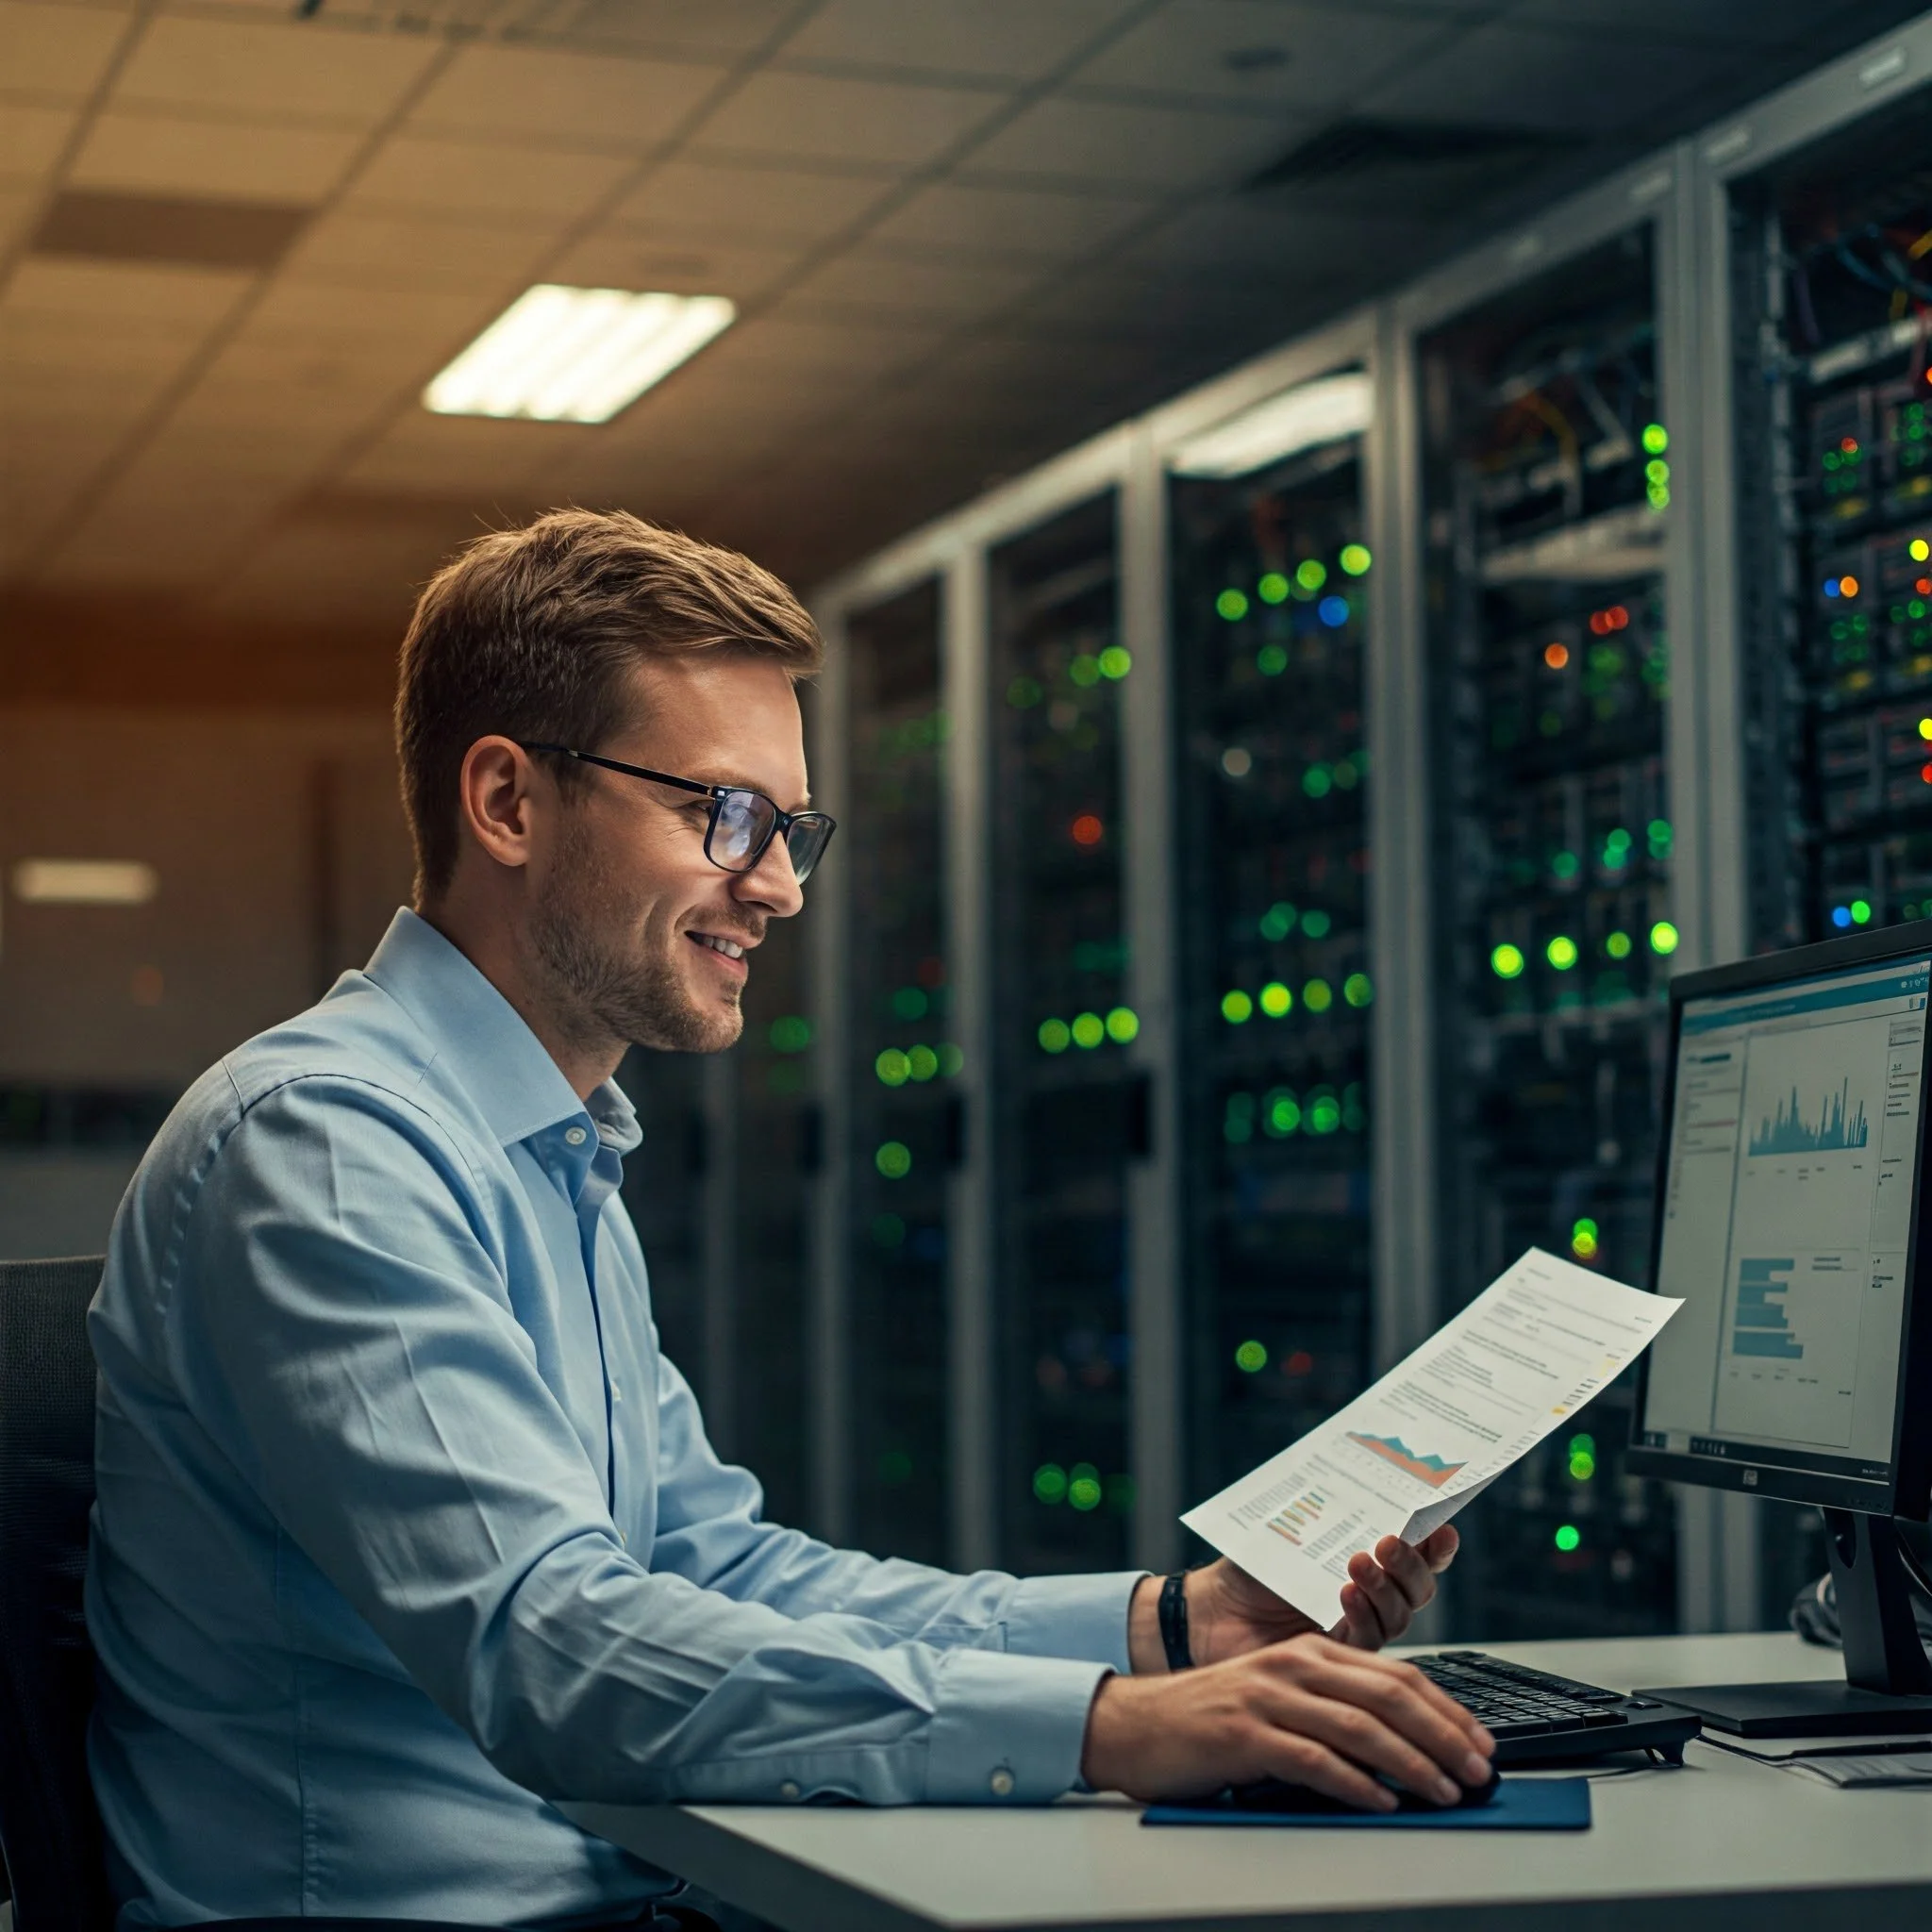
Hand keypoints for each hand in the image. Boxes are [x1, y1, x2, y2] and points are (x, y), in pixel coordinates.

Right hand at [1081, 1631, 1494, 1807]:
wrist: (1134, 1724)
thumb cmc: (1211, 1719)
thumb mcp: (1279, 1697)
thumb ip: (1332, 1707)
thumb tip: (1404, 1744)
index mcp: (1307, 1652)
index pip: (1396, 1674)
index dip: (1446, 1708)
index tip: (1479, 1742)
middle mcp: (1292, 1666)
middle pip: (1387, 1695)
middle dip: (1443, 1734)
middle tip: (1477, 1769)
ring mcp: (1267, 1698)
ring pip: (1358, 1726)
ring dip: (1410, 1763)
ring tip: (1443, 1790)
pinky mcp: (1244, 1734)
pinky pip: (1312, 1758)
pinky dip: (1353, 1782)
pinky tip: (1380, 1802)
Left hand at [1128, 1529, 1458, 1669]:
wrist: (1213, 1610)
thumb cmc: (1253, 1566)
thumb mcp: (1295, 1527)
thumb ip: (1333, 1510)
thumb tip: (1362, 1467)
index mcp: (1369, 1560)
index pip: (1419, 1554)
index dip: (1437, 1543)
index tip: (1442, 1527)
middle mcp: (1372, 1596)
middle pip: (1418, 1586)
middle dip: (1410, 1562)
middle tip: (1389, 1541)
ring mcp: (1357, 1626)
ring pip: (1398, 1613)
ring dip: (1385, 1585)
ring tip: (1359, 1560)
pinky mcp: (1339, 1656)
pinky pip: (1366, 1639)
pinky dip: (1361, 1613)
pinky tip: (1344, 1594)